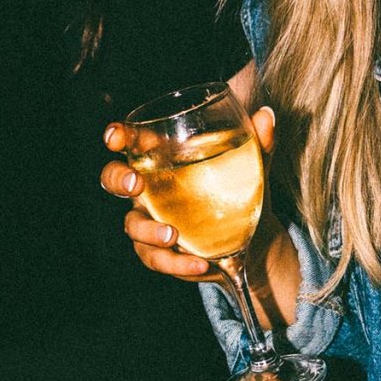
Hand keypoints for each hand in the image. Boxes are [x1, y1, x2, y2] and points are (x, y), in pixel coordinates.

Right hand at [100, 106, 277, 283]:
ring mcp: (150, 222)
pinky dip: (177, 264)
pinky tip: (200, 264)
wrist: (254, 237)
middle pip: (113, 180)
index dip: (118, 137)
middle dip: (119, 180)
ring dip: (149, 231)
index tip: (115, 137)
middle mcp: (148, 189)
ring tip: (173, 236)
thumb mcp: (253, 166)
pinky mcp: (161, 253)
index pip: (133, 142)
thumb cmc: (240, 190)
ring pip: (133, 226)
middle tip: (136, 185)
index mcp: (162, 158)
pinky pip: (158, 259)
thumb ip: (258, 142)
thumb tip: (266, 116)